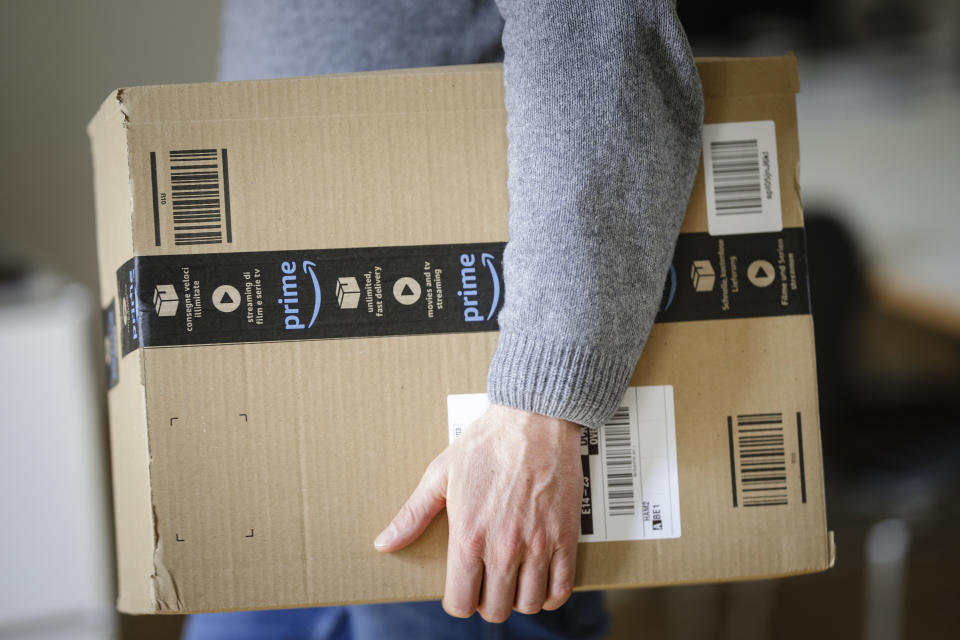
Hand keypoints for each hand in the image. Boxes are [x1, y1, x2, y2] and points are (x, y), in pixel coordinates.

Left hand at [374, 404, 582, 621]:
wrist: (534, 418)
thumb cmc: (485, 443)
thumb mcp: (440, 474)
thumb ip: (413, 515)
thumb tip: (384, 544)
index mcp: (468, 537)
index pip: (460, 603)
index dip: (459, 600)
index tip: (463, 587)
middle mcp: (503, 548)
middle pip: (496, 610)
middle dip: (488, 602)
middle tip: (489, 582)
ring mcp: (538, 544)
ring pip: (529, 603)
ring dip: (519, 598)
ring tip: (514, 580)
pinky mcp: (566, 536)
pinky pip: (562, 588)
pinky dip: (552, 594)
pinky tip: (542, 581)